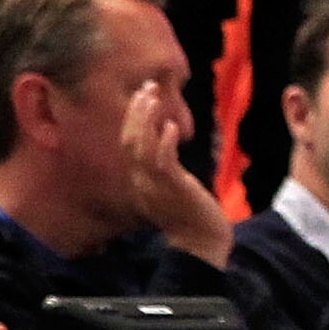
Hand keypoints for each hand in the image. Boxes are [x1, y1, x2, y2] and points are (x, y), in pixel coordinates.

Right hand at [121, 77, 230, 266]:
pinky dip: (165, 143)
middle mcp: (141, 183)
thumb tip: (165, 140)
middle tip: (147, 87)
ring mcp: (155, 187)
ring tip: (153, 97)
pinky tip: (171, 126)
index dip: (133, 119)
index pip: (128, 144)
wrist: (201, 242)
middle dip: (136, 113)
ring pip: (141, 149)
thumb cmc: (189, 213)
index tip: (143, 94)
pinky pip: (163, 164)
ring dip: (146, 121)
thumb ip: (162, 167)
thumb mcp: (170, 186)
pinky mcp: (173, 190)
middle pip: (128, 142)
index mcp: (139, 180)